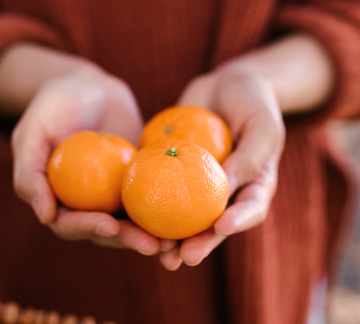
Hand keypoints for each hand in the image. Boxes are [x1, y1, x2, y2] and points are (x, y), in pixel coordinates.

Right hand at [0, 44, 159, 254]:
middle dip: (128, 240)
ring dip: (150, 233)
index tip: (110, 225)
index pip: (70, 223)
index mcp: (59, 199)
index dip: (88, 228)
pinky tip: (185, 213)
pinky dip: (167, 206)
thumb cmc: (54, 106)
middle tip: (152, 246)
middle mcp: (87, 201)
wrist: (90, 87)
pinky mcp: (137, 179)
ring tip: (172, 240)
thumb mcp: (32, 131)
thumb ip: (30, 172)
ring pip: (132, 219)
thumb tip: (44, 216)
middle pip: (107, 229)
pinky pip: (153, 193)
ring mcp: (114, 192)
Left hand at [159, 67, 284, 269]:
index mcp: (254, 184)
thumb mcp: (261, 122)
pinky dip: (150, 205)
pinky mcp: (174, 172)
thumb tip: (226, 185)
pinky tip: (135, 217)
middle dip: (199, 243)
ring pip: (185, 216)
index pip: (250, 209)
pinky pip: (162, 188)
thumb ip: (251, 154)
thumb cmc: (252, 101)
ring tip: (158, 251)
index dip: (238, 222)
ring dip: (172, 237)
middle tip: (183, 257)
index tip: (221, 227)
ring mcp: (198, 183)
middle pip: (214, 224)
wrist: (224, 86)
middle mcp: (226, 191)